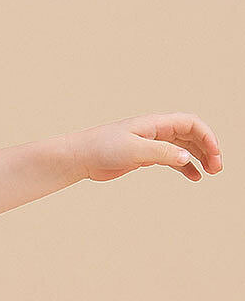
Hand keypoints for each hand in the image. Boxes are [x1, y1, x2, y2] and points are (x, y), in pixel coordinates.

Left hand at [72, 112, 221, 182]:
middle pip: (191, 135)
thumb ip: (160, 153)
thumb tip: (185, 157)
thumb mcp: (134, 150)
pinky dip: (184, 166)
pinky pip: (172, 159)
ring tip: (210, 172)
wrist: (82, 156)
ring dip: (199, 158)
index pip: (191, 124)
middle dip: (207, 149)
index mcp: (157, 123)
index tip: (214, 155)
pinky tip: (194, 177)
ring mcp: (152, 143)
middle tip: (217, 168)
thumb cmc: (103, 148)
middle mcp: (157, 130)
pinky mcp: (145, 156)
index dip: (207, 137)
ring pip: (184, 147)